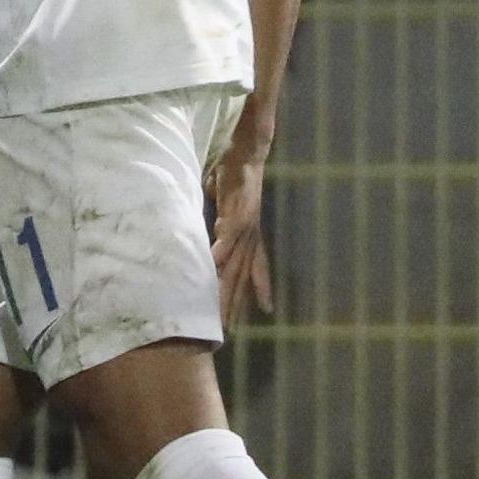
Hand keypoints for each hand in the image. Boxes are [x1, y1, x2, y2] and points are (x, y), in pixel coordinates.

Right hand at [209, 132, 276, 328]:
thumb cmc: (235, 173)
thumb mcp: (228, 199)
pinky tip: (212, 266)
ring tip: (219, 308)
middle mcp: (251, 233)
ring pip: (236, 262)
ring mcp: (246, 225)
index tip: (266, 310)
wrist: (248, 151)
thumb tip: (213, 224)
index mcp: (250, 231)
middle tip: (230, 328)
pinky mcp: (236, 213)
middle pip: (244, 274)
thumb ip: (222, 215)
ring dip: (227, 286)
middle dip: (237, 301)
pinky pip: (226, 237)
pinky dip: (220, 252)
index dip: (261, 287)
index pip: (257, 265)